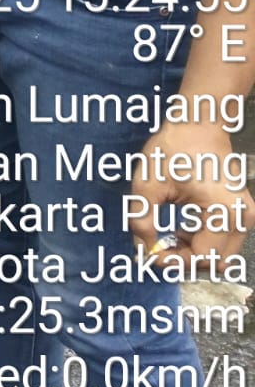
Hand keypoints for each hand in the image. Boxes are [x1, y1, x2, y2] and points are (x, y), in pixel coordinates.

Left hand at [128, 122, 251, 271]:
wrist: (198, 125)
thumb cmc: (175, 149)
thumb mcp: (148, 184)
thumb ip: (142, 218)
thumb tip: (144, 246)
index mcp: (224, 211)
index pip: (201, 256)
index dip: (173, 261)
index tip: (149, 254)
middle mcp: (243, 217)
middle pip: (215, 261)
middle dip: (184, 260)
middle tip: (156, 248)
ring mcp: (246, 216)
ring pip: (220, 254)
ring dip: (193, 252)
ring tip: (167, 237)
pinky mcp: (241, 213)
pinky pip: (223, 241)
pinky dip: (201, 242)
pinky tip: (180, 230)